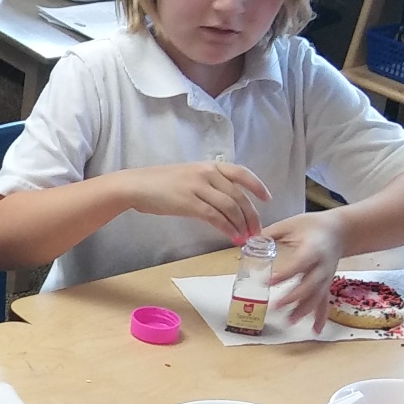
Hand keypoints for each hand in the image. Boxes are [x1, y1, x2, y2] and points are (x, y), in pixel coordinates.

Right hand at [123, 161, 270, 241]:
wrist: (136, 185)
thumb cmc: (160, 183)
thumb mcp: (188, 175)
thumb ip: (208, 183)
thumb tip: (226, 200)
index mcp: (209, 165)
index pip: (241, 173)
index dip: (257, 186)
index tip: (267, 199)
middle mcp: (207, 173)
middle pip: (238, 195)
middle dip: (252, 215)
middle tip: (257, 230)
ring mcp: (198, 187)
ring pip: (230, 207)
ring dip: (241, 225)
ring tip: (245, 237)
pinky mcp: (189, 203)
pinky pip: (215, 217)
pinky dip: (227, 228)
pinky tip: (232, 237)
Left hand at [264, 212, 345, 331]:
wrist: (338, 230)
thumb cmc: (312, 226)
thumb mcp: (291, 224)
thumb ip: (270, 233)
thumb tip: (247, 241)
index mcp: (313, 249)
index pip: (300, 263)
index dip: (285, 274)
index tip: (268, 282)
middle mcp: (322, 266)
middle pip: (310, 285)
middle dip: (293, 297)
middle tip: (275, 306)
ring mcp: (326, 277)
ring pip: (317, 296)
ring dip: (304, 310)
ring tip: (289, 322)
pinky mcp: (326, 284)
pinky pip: (325, 302)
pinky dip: (321, 317)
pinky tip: (315, 331)